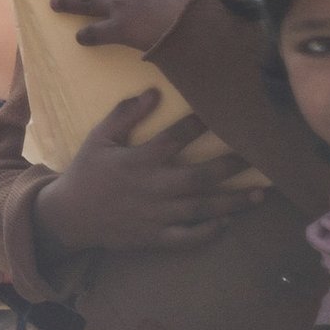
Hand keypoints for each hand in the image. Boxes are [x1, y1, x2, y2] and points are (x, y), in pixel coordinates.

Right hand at [35, 87, 261, 255]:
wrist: (69, 216)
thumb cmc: (87, 172)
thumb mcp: (100, 137)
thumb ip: (126, 114)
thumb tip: (153, 92)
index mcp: (139, 160)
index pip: (176, 137)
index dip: (200, 124)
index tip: (223, 112)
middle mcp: (153, 187)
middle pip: (199, 176)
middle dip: (231, 166)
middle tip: (258, 156)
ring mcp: (156, 215)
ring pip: (201, 209)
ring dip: (233, 202)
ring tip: (260, 194)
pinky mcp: (155, 237)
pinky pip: (187, 238)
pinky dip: (208, 232)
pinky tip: (227, 223)